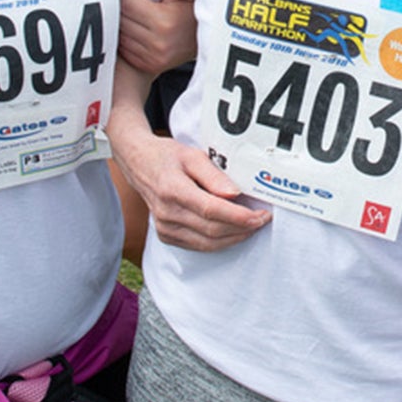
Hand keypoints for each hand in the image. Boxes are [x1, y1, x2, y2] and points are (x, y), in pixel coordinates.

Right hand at [108, 122, 269, 250]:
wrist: (139, 164)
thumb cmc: (167, 156)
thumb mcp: (192, 155)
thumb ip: (214, 176)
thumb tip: (235, 194)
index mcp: (173, 190)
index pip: (211, 210)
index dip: (240, 217)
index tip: (261, 216)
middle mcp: (167, 213)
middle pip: (212, 230)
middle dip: (242, 228)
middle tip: (262, 220)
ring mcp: (165, 228)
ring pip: (207, 243)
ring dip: (234, 238)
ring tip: (252, 226)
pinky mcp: (166, 236)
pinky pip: (198, 246)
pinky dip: (219, 242)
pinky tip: (233, 231)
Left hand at [117, 0, 196, 74]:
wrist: (208, 40)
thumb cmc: (196, 13)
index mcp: (164, 22)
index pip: (127, 4)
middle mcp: (157, 42)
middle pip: (121, 19)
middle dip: (117, 5)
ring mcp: (153, 56)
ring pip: (120, 35)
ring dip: (119, 22)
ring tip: (124, 9)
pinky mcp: (150, 65)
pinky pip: (125, 50)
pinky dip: (124, 38)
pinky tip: (129, 27)